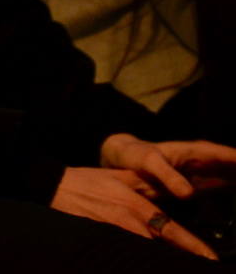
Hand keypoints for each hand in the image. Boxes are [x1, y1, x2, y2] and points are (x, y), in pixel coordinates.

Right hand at [50, 166, 216, 258]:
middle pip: (162, 248)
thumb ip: (146, 184)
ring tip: (170, 263)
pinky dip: (136, 257)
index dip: (194, 247)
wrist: (53, 187)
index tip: (210, 258)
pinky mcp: (102, 240)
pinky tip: (139, 260)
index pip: (174, 231)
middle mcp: (130, 223)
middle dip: (178, 257)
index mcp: (137, 206)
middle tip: (195, 265)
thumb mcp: (119, 176)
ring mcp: (115, 234)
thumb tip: (169, 189)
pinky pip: (125, 252)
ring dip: (158, 258)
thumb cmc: (86, 181)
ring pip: (146, 253)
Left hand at [101, 132, 235, 196]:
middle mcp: (201, 160)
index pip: (225, 154)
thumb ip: (167, 176)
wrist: (122, 156)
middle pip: (232, 164)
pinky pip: (221, 184)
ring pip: (230, 174)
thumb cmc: (135, 155)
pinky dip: (232, 188)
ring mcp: (200, 170)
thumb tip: (188, 194)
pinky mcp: (196, 181)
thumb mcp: (149, 162)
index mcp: (194, 152)